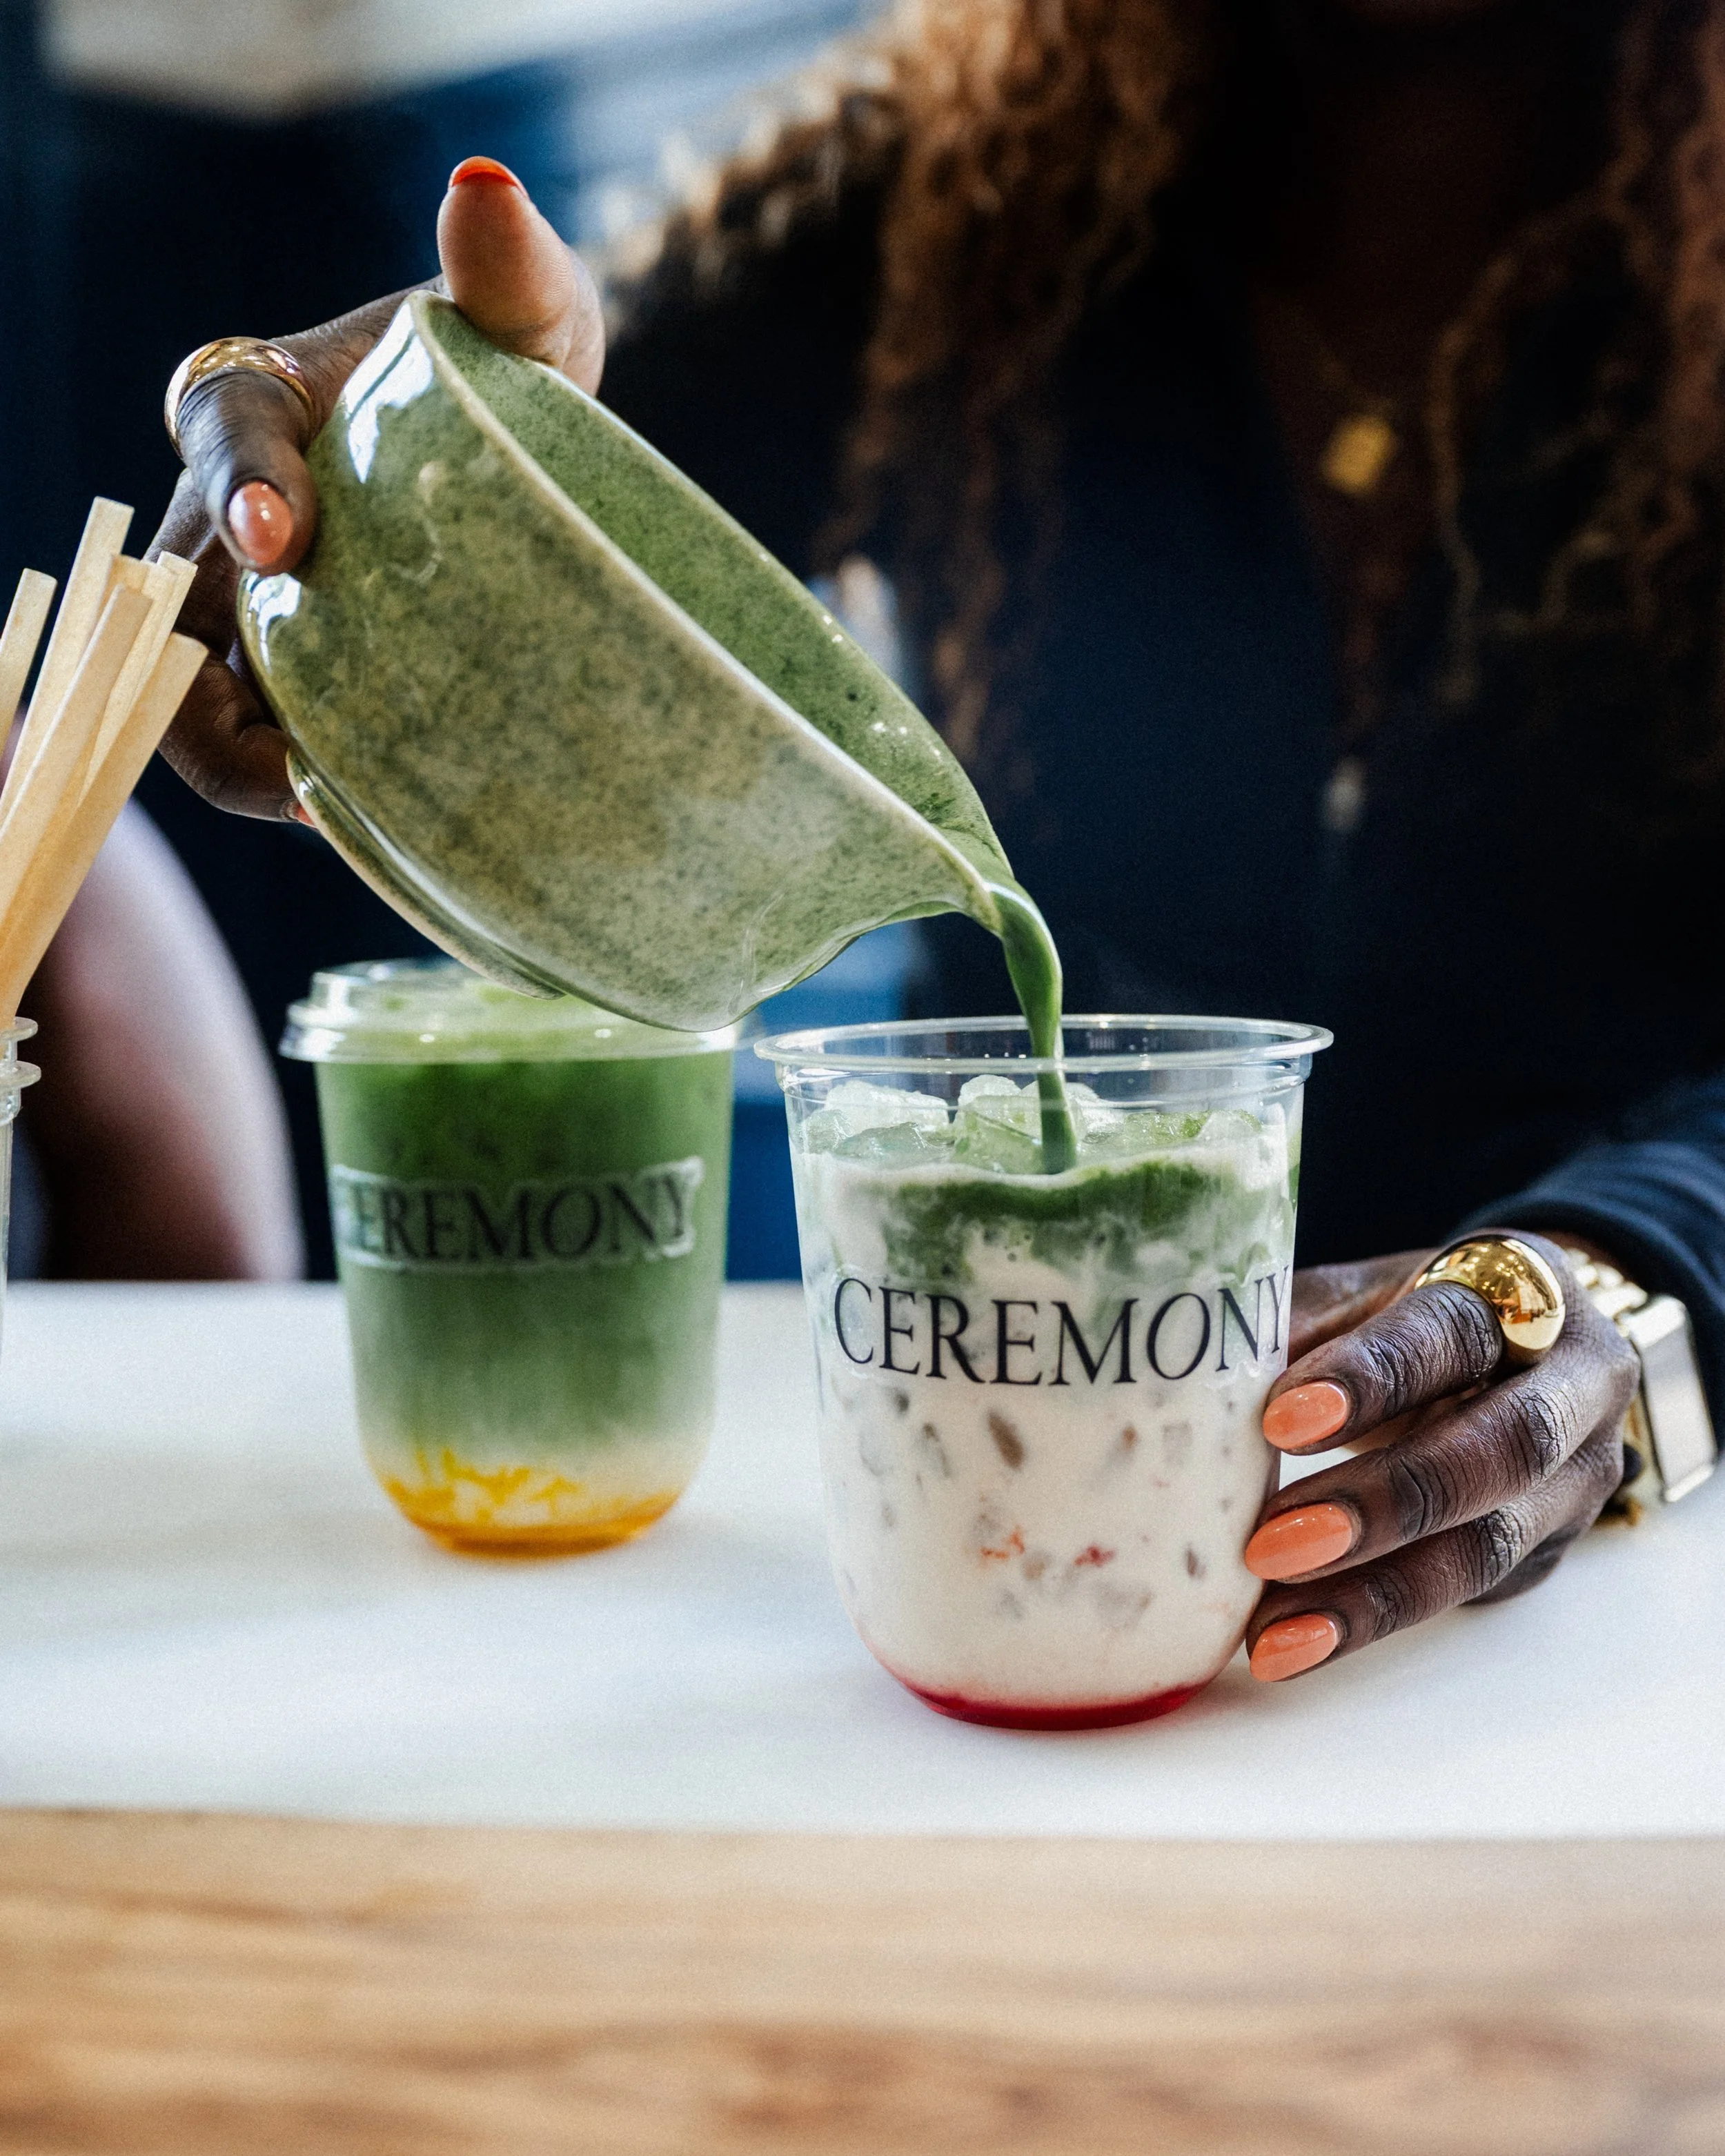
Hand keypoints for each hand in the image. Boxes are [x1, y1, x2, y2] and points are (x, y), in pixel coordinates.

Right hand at [148, 158, 605, 818]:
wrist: (521, 461)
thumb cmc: (509, 374)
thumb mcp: (531, 320)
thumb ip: (509, 273)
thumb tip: (486, 195)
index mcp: (254, 401)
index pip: (223, 429)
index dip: (241, 487)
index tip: (284, 543)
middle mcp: (220, 512)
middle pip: (169, 616)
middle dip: (219, 700)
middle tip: (311, 772)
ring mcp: (243, 605)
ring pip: (197, 709)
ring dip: (258, 769)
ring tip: (353, 819)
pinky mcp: (287, 677)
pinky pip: (263, 746)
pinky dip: (303, 792)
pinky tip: (379, 827)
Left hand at [1244, 1231, 1639, 1682]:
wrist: (1524, 1349)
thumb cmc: (1416, 1314)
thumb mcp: (1363, 1294)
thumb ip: (1297, 1323)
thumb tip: (1188, 1368)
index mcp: (1526, 1288)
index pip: (1453, 1332)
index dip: (1372, 1378)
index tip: (1279, 1422)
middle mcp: (1575, 1385)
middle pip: (1499, 1448)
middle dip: (1381, 1502)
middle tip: (1268, 1544)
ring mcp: (1575, 1478)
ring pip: (1488, 1543)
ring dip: (1373, 1592)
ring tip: (1272, 1627)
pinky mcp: (1549, 1550)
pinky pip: (1467, 1594)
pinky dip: (1375, 1619)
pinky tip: (1296, 1641)